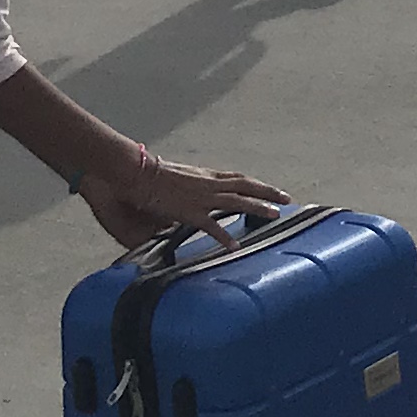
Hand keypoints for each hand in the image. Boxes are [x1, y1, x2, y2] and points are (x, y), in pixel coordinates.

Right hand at [74, 148, 286, 252]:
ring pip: (237, 200)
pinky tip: (234, 245)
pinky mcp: (187, 210)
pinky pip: (210, 225)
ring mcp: (198, 196)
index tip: (270, 189)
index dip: (254, 184)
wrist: (129, 170)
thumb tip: (182, 204)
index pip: (234, 178)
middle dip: (268, 191)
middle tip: (288, 198)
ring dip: (258, 207)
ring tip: (276, 214)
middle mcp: (205, 183)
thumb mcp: (169, 183)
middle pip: (245, 184)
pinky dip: (224, 235)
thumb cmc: (143, 174)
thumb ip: (180, 194)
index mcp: (201, 176)